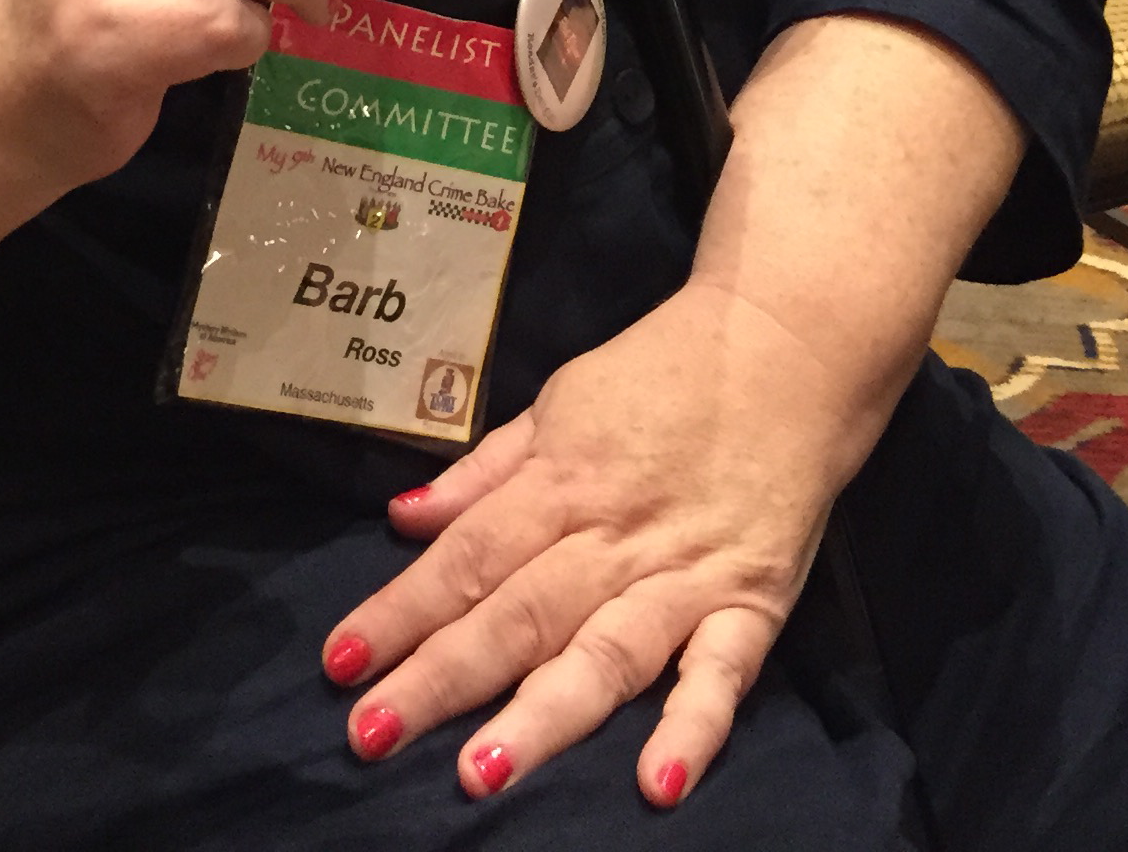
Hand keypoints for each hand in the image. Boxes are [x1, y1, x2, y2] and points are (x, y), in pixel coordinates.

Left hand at [321, 281, 867, 807]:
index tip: (340, 661)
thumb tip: (402, 518)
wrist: (788, 346)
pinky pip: (721, 674)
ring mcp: (685, 574)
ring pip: (604, 653)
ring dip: (543, 715)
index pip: (467, 556)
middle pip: (517, 613)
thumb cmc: (662, 375)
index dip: (401, 609)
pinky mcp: (753, 604)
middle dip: (441, 676)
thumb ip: (486, 471)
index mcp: (561, 477)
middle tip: (370, 734)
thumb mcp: (560, 400)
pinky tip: (658, 782)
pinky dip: (692, 727)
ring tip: (480, 773)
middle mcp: (614, 533)